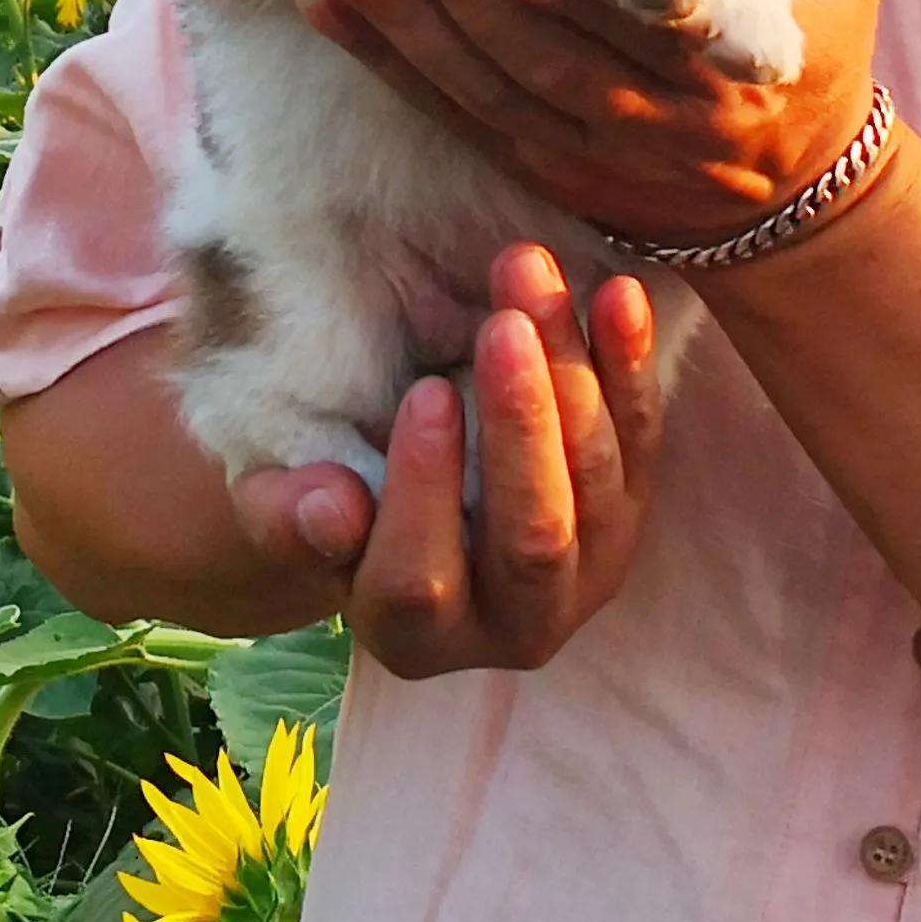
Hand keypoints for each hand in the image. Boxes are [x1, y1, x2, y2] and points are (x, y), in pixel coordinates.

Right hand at [226, 243, 664, 673]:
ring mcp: (586, 572)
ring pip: (595, 479)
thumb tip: (327, 506)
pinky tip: (620, 292)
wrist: (398, 489)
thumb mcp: (279, 512)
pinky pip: (642, 438)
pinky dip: (632, 364)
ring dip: (575, 373)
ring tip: (538, 281)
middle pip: (532, 537)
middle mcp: (514, 624)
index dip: (426, 490)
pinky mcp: (628, 512)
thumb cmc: (326, 498)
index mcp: (416, 640)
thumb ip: (287, 519)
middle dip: (522, 426)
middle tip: (503, 327)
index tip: (427, 392)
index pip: (420, 581)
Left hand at [299, 0, 885, 243]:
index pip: (658, 33)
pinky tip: (330, 6)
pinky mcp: (544, 173)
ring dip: (407, 27)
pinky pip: (459, 122)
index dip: (587, 1)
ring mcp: (595, 160)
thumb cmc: (817, 33)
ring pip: (492, 99)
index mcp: (744, 63)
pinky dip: (390, 66)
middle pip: (552, 66)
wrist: (798, 185)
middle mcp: (664, 126)